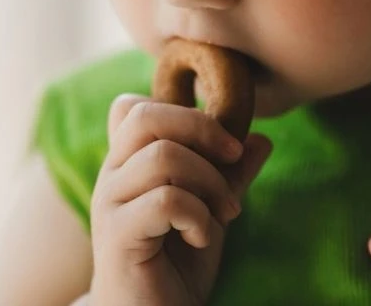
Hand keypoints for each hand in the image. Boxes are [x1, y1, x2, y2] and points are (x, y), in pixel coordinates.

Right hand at [88, 94, 272, 305]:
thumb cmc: (176, 264)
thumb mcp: (211, 211)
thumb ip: (229, 176)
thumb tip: (260, 139)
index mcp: (127, 163)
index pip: (133, 106)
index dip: (181, 112)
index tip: (221, 143)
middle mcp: (111, 175)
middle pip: (145, 116)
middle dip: (201, 129)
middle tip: (233, 159)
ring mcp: (110, 204)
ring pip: (163, 157)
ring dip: (209, 182)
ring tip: (226, 213)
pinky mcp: (117, 236)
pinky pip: (166, 201)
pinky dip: (198, 216)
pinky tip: (202, 238)